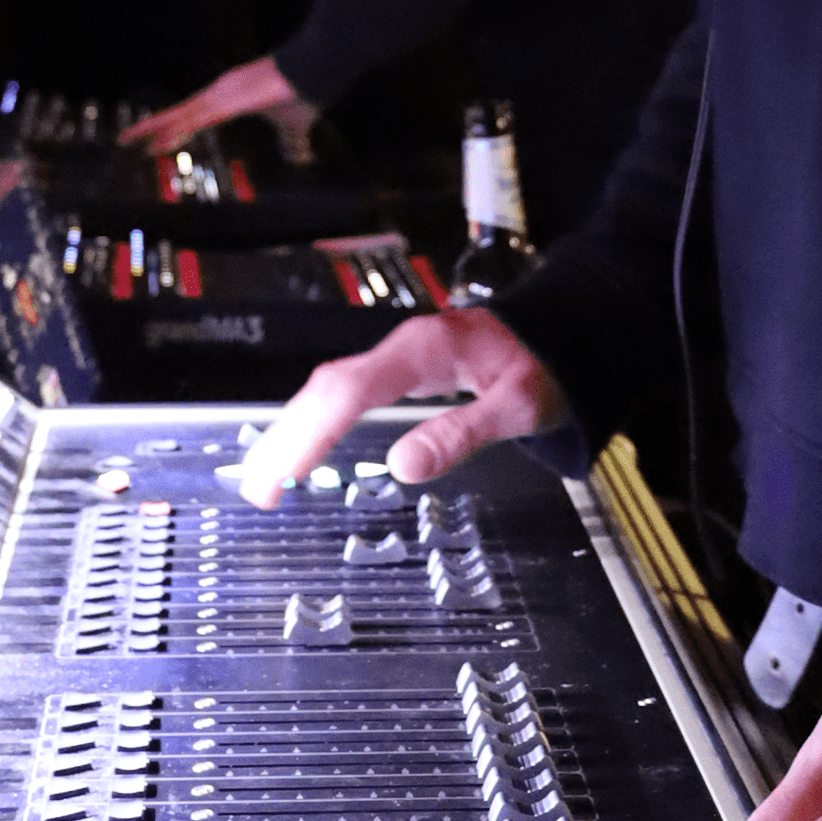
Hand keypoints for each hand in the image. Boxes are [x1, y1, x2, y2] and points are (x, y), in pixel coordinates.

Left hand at [118, 56, 318, 162]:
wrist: (313, 71)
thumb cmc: (301, 93)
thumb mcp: (294, 127)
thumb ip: (294, 142)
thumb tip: (303, 157)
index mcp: (228, 101)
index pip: (193, 117)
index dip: (174, 128)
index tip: (156, 140)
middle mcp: (217, 96)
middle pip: (178, 115)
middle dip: (152, 128)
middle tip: (125, 139)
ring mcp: (218, 95)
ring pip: (178, 116)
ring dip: (154, 129)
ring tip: (128, 140)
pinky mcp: (223, 99)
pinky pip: (192, 117)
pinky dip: (172, 128)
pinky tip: (155, 139)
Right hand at [236, 309, 565, 508]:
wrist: (564, 331)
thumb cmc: (544, 366)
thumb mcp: (518, 406)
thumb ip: (462, 433)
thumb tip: (404, 466)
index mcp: (423, 351)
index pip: (348, 392)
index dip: (310, 434)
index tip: (284, 474)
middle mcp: (400, 349)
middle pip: (324, 390)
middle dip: (285, 438)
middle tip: (257, 490)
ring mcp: (395, 358)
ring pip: (326, 391)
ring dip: (291, 432)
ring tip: (263, 479)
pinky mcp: (396, 371)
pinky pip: (341, 395)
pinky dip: (314, 424)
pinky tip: (298, 451)